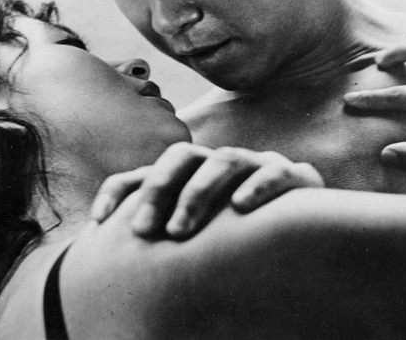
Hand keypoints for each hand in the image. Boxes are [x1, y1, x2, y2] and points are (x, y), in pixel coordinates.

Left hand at [90, 142, 322, 237]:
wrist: (306, 234)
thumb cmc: (235, 241)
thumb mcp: (193, 240)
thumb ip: (160, 236)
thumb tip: (107, 249)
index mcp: (190, 176)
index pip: (145, 172)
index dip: (119, 189)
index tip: (98, 220)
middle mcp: (220, 164)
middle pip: (182, 157)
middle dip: (159, 190)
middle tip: (142, 231)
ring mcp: (257, 165)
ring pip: (224, 160)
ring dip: (199, 192)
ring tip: (180, 231)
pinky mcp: (297, 176)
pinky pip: (279, 172)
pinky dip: (260, 184)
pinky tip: (242, 206)